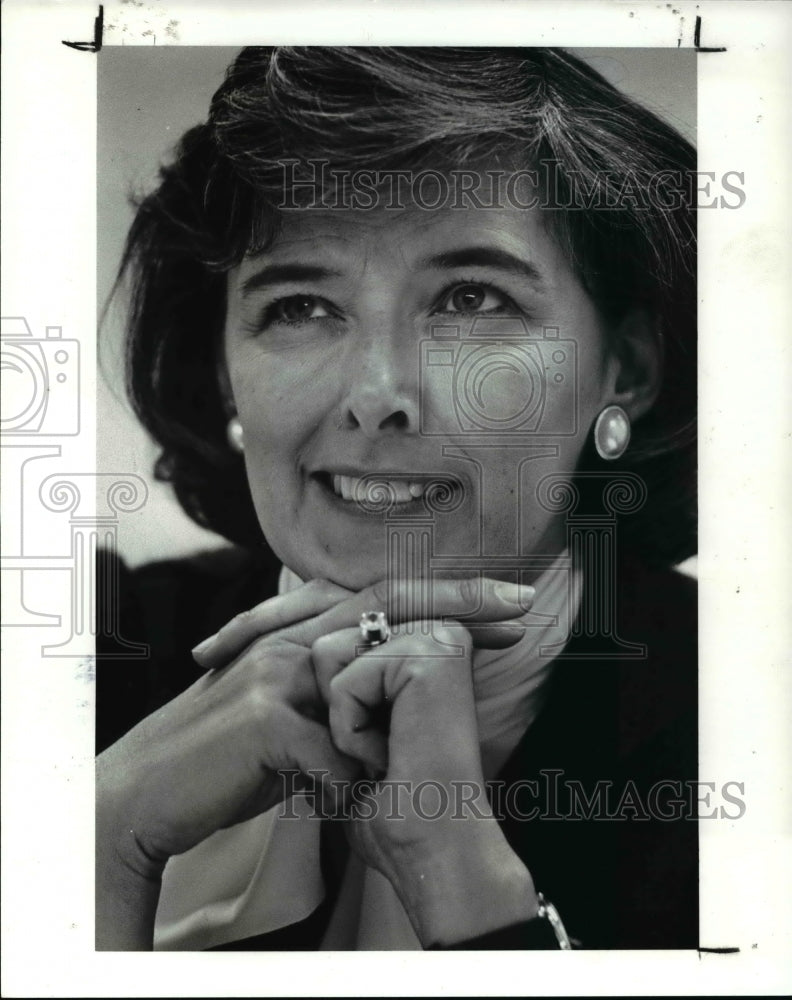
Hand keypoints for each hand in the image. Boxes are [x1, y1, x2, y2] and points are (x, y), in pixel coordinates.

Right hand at [97, 575, 530, 947]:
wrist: (155, 786)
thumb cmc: (232, 751)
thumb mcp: (290, 703)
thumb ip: (334, 682)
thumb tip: (392, 680)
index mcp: (299, 631)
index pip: (383, 599)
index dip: (447, 597)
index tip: (507, 605)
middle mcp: (289, 637)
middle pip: (385, 605)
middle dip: (460, 603)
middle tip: (522, 606)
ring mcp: (274, 672)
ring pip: (366, 666)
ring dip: (422, 688)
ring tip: (484, 679)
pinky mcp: (261, 718)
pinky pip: (333, 745)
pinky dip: (360, 769)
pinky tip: (374, 788)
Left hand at [310, 619, 540, 946]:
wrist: (434, 849)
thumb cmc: (395, 805)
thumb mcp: (354, 727)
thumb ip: (335, 682)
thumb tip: (288, 650)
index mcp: (424, 643)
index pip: (332, 644)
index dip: (327, 705)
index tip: (376, 748)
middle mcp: (436, 631)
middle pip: (326, 643)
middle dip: (332, 708)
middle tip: (380, 752)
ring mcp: (436, 639)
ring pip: (328, 654)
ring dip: (339, 718)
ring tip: (384, 750)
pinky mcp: (427, 658)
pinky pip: (343, 682)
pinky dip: (350, 731)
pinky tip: (392, 754)